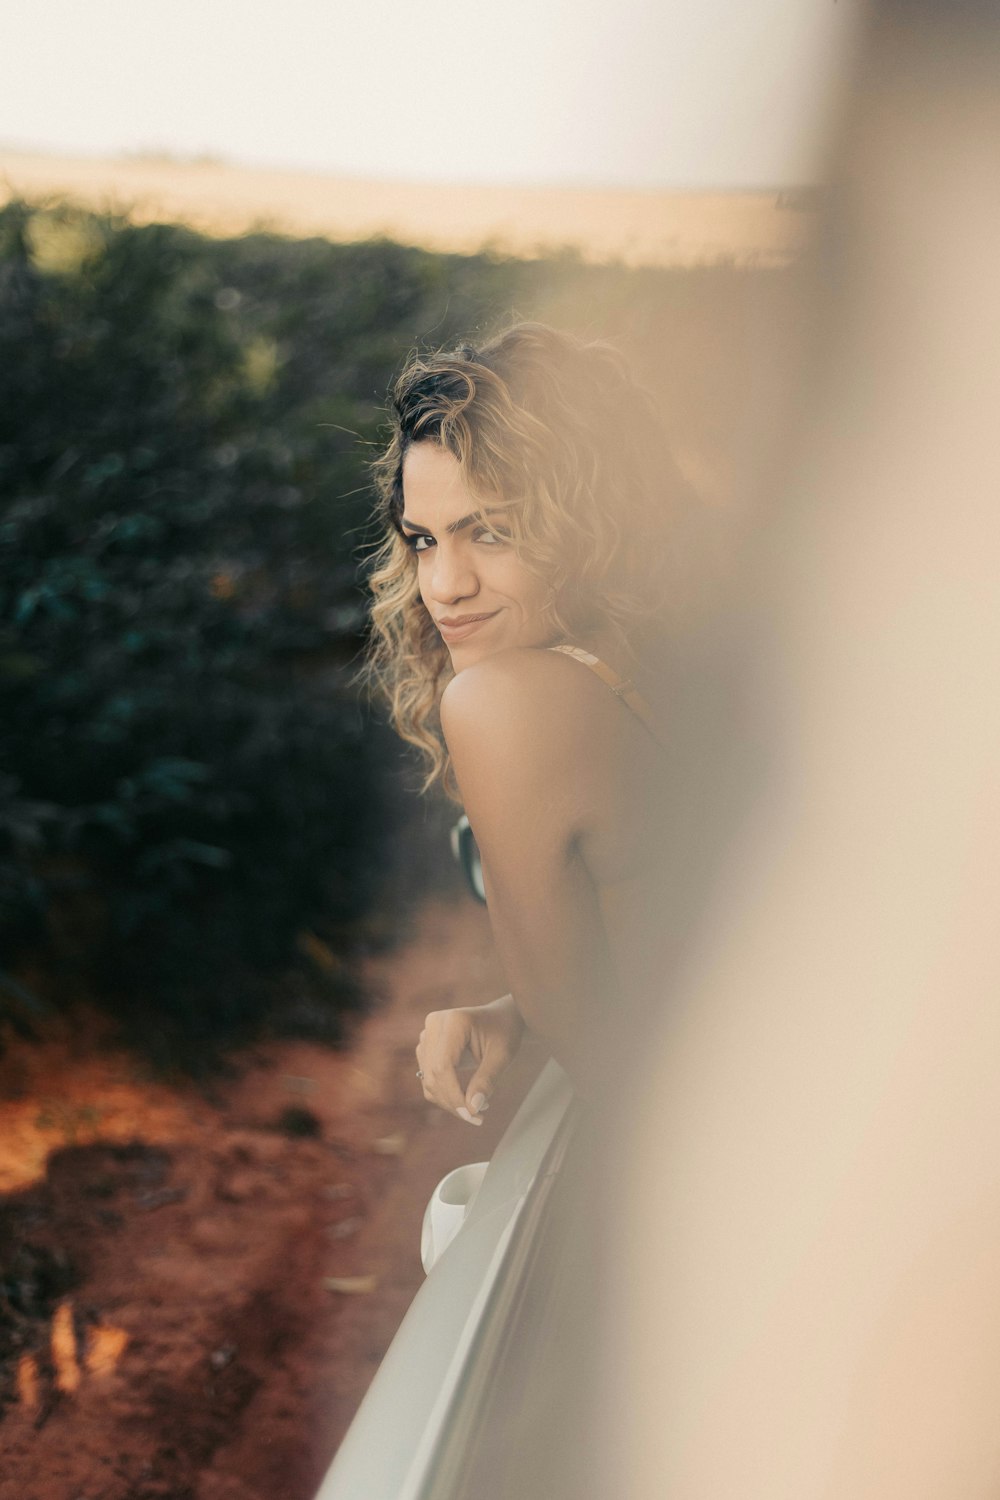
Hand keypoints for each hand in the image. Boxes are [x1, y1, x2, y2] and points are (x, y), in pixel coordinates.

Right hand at [416, 993, 523, 1124]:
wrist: (501, 1018)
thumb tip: (472, 1108)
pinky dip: (444, 1094)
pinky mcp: (426, 1045)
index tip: (473, 1115)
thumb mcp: (502, 1056)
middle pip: (433, 1074)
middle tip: (477, 1118)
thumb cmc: (505, 1033)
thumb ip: (486, 1080)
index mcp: (454, 1022)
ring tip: (475, 1110)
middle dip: (452, 1102)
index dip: (454, 1095)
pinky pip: (428, 1077)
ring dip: (448, 1101)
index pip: (443, 1066)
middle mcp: (434, 1024)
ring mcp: (427, 1034)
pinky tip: (465, 1100)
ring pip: (428, 1079)